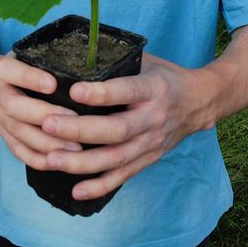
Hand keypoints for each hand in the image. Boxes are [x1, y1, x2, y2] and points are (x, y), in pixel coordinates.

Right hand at [0, 53, 82, 169]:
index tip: (53, 85)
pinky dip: (38, 159)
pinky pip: (18, 151)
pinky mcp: (3, 136)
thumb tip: (84, 67)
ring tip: (75, 148)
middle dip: (45, 116)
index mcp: (3, 69)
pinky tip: (60, 161)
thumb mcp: (26, 55)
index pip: (14, 71)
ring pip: (18, 133)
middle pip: (15, 107)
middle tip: (74, 121)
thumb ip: (46, 60)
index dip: (31, 79)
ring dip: (46, 142)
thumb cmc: (21, 66)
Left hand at [41, 52, 208, 199]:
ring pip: (116, 158)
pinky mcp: (148, 159)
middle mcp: (153, 118)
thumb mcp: (145, 61)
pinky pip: (123, 176)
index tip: (74, 90)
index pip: (126, 91)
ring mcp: (151, 143)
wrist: (199, 103)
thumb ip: (116, 62)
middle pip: (116, 130)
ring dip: (82, 162)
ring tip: (51, 159)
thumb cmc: (163, 77)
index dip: (101, 93)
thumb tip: (75, 56)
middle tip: (48, 125)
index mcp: (153, 88)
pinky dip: (99, 186)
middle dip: (80, 130)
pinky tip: (76, 190)